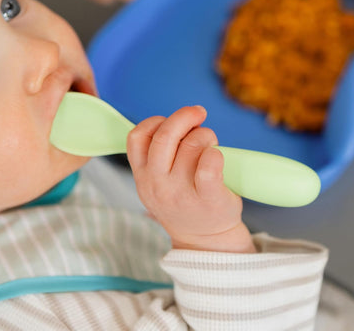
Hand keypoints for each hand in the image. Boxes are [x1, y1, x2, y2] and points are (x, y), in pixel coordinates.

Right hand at [127, 106, 255, 252]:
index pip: (136, 137)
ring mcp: (180, 193)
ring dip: (205, 135)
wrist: (204, 240)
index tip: (170, 121)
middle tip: (199, 112)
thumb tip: (182, 119)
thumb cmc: (184, 200)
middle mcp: (156, 184)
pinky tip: (217, 155)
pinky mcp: (207, 198)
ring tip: (210, 144)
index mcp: (142, 176)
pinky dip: (215, 152)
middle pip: (164, 136)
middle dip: (183, 116)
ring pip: (191, 145)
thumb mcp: (158, 183)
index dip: (154, 121)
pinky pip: (210, 163)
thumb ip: (158, 156)